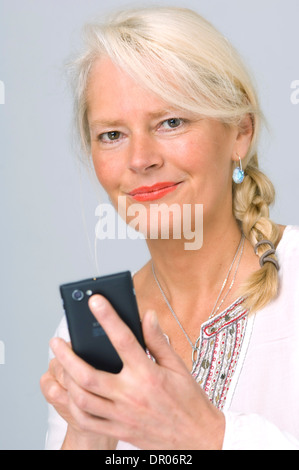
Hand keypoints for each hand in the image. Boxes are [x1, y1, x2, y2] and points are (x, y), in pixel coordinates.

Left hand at [48, 295, 224, 449]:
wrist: (198, 438)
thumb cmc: (189, 401)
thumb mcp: (177, 366)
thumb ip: (157, 340)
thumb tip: (147, 315)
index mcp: (148, 374)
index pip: (123, 339)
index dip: (108, 317)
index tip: (95, 301)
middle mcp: (131, 395)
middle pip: (88, 374)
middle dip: (67, 356)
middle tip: (57, 341)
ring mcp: (122, 416)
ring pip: (83, 398)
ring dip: (66, 379)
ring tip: (61, 364)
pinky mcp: (119, 431)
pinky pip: (87, 421)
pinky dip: (74, 406)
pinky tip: (71, 392)